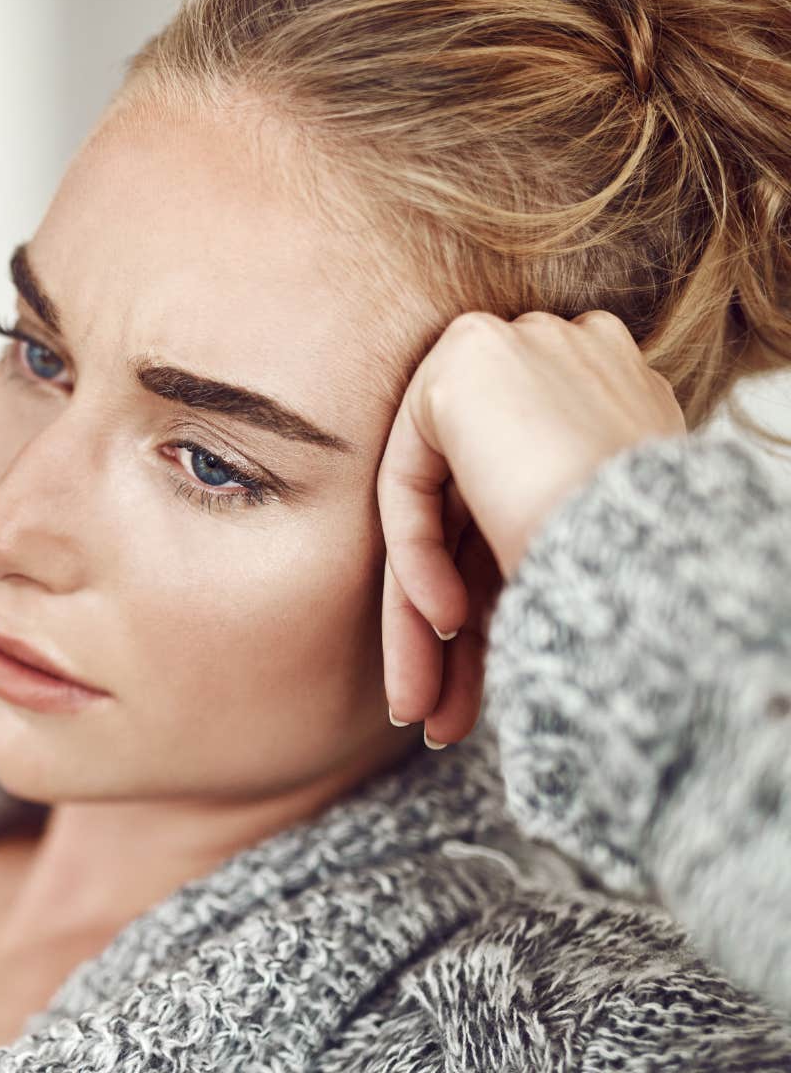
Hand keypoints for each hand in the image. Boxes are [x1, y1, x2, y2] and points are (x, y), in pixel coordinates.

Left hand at [377, 309, 687, 746]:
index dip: (492, 603)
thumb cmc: (651, 580)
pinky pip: (412, 480)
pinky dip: (416, 558)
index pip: (519, 513)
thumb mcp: (587, 567)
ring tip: (421, 714)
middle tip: (432, 719)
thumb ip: (528, 556)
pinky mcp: (465, 364)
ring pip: (439, 514)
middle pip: (473, 520)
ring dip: (422, 624)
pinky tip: (444, 624)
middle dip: (450, 633)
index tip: (482, 685)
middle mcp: (559, 366)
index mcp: (607, 406)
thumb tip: (475, 623)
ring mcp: (515, 353)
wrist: (661, 547)